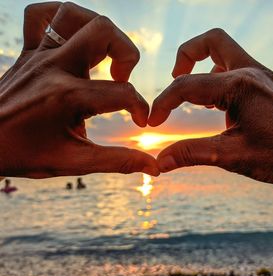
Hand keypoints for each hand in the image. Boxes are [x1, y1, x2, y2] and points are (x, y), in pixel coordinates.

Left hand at [0, 2, 158, 177]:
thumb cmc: (24, 154)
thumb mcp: (74, 162)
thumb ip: (117, 161)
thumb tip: (153, 167)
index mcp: (67, 97)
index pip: (122, 93)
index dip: (141, 108)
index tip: (141, 121)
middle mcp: (54, 68)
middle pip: (103, 32)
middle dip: (127, 54)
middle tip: (123, 79)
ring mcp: (38, 55)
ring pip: (74, 15)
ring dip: (99, 31)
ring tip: (104, 57)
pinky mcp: (28, 52)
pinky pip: (42, 16)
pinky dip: (64, 20)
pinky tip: (76, 40)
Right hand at [149, 28, 272, 187]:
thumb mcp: (232, 156)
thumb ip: (193, 154)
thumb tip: (160, 162)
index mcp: (239, 86)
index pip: (187, 85)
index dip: (163, 103)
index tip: (152, 122)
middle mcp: (250, 71)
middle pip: (210, 41)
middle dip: (184, 57)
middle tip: (172, 79)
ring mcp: (259, 74)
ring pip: (223, 49)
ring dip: (201, 62)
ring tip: (190, 91)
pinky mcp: (264, 82)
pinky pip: (234, 65)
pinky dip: (216, 75)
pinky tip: (214, 102)